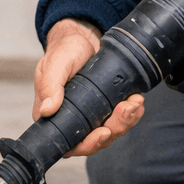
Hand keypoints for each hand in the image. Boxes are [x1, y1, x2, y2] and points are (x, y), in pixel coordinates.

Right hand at [34, 18, 144, 157]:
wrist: (81, 38)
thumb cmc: (63, 51)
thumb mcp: (55, 64)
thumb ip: (50, 86)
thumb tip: (47, 110)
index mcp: (55, 116)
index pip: (70, 145)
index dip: (88, 145)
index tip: (103, 132)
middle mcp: (73, 120)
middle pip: (96, 140)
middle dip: (115, 128)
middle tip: (125, 109)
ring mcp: (91, 115)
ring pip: (112, 131)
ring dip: (127, 120)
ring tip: (134, 101)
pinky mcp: (106, 107)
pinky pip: (121, 119)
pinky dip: (132, 113)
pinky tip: (136, 100)